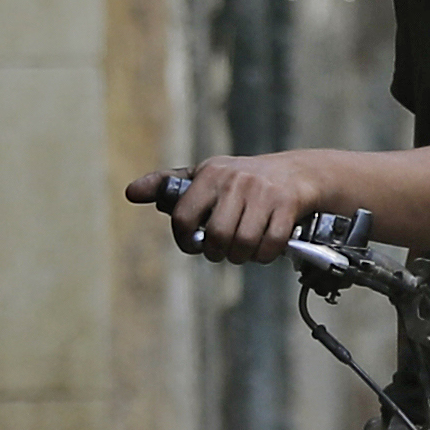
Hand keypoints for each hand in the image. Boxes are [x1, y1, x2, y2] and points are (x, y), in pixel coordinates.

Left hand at [130, 153, 332, 262]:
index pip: (183, 216)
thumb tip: (130, 193)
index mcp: (210, 174)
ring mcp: (263, 193)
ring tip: (242, 250)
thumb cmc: (241, 180)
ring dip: (241, 257)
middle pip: (216, 237)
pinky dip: (265, 255)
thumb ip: (168, 186)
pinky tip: (263, 248)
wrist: (298, 173)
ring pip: (242, 244)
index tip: (193, 244)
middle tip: (221, 250)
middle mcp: (235, 180)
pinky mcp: (287, 205)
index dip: (185, 239)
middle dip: (217, 252)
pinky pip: (270, 245)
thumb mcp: (205, 176)